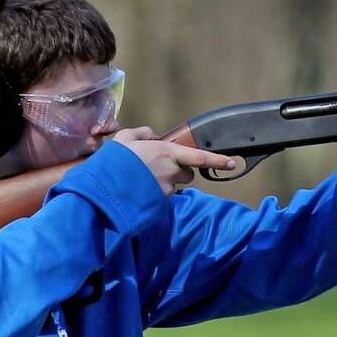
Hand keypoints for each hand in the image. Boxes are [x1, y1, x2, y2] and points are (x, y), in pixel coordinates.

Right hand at [113, 126, 236, 194]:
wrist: (103, 189)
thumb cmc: (113, 162)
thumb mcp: (125, 138)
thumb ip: (142, 133)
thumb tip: (153, 136)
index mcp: (166, 152)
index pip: (199, 158)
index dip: (217, 160)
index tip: (233, 163)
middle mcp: (170, 172)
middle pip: (187, 174)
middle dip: (178, 171)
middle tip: (157, 167)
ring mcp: (165, 190)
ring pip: (173, 186)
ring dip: (164, 182)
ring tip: (142, 178)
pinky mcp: (159, 203)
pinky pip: (161, 196)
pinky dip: (154, 192)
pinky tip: (139, 189)